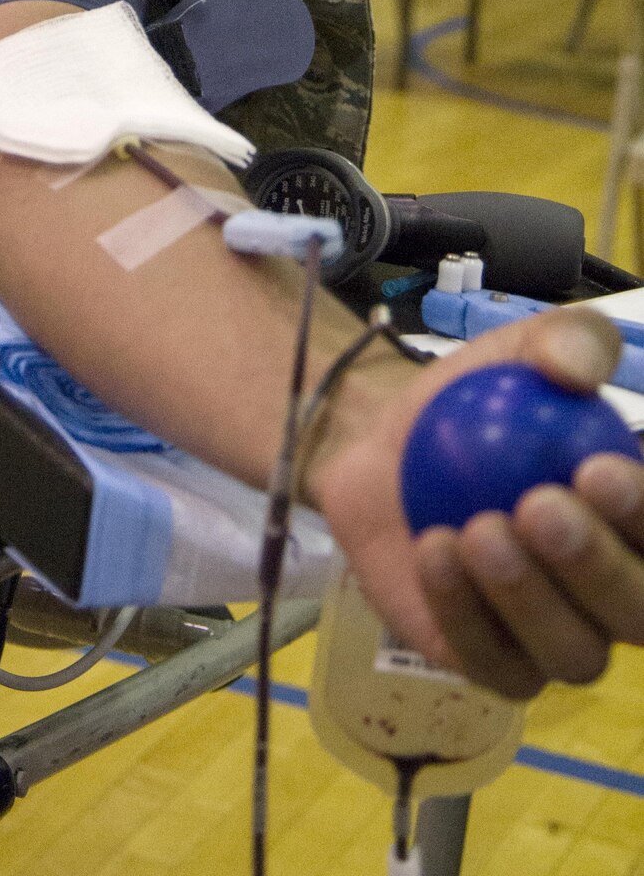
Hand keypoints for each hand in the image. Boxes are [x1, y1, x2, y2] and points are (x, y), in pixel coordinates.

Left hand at [308, 308, 643, 698]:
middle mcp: (618, 593)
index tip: (597, 469)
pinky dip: (464, 612)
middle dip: (597, 566)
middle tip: (537, 507)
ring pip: (575, 655)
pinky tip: (435, 552)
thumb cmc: (478, 403)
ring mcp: (559, 637)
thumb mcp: (524, 350)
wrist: (386, 447)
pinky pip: (494, 663)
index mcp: (640, 522)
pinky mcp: (493, 662)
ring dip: (528, 596)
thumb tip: (576, 368)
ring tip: (478, 529)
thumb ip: (567, 341)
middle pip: (640, 614)